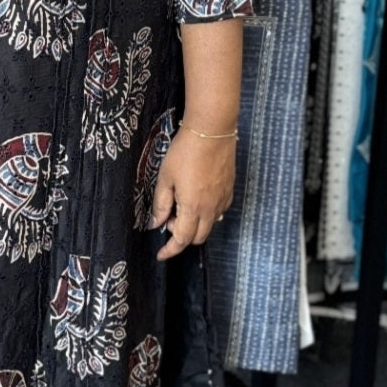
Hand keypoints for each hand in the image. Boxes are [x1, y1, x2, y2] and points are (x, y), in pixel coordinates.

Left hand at [150, 129, 235, 259]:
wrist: (211, 131)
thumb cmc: (184, 152)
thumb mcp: (165, 177)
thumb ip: (161, 204)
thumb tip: (156, 223)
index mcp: (193, 208)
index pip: (182, 240)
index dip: (170, 250)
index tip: (161, 255)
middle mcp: (211, 209)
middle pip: (198, 237)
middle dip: (181, 236)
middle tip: (169, 218)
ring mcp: (223, 200)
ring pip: (210, 225)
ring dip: (194, 224)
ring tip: (182, 204)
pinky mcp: (229, 190)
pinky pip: (219, 211)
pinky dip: (206, 213)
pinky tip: (197, 197)